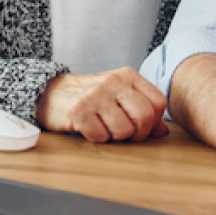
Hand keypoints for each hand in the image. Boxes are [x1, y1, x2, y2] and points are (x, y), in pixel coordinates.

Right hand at [38, 67, 169, 142]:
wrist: (52, 93)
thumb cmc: (92, 97)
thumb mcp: (120, 96)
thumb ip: (143, 109)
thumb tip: (163, 132)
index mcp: (128, 76)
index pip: (158, 102)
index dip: (154, 122)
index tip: (141, 126)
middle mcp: (113, 82)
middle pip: (144, 117)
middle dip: (137, 134)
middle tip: (125, 134)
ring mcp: (95, 94)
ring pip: (123, 130)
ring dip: (114, 137)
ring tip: (104, 127)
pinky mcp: (78, 110)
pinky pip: (101, 136)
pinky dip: (97, 138)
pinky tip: (89, 128)